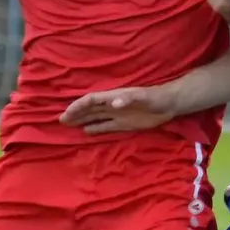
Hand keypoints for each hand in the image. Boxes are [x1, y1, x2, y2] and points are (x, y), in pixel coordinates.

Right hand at [59, 85, 174, 134]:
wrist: (169, 104)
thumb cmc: (155, 98)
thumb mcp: (143, 97)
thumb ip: (128, 99)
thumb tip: (113, 103)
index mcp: (114, 97)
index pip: (91, 100)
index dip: (78, 106)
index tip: (67, 113)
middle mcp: (112, 105)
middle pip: (89, 109)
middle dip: (75, 113)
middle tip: (61, 120)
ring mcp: (117, 115)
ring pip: (95, 117)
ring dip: (82, 120)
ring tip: (68, 125)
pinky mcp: (124, 124)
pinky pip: (106, 126)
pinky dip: (95, 129)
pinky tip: (86, 132)